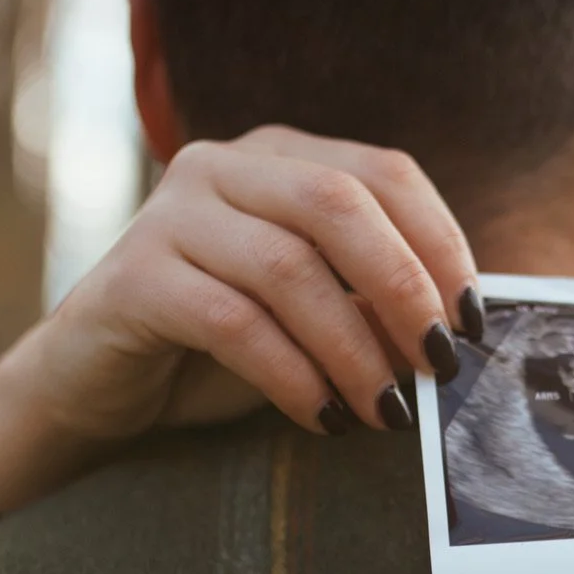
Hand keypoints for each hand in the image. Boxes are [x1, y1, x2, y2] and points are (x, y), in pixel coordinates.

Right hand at [0, 125, 479, 515]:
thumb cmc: (222, 347)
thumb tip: (459, 329)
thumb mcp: (316, 314)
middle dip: (402, 288)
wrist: (102, 385)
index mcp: (281, 156)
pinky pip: (231, 320)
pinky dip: (292, 375)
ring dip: (352, 348)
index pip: (385, 173)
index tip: (472, 320)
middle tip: (438, 363)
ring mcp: (170, 214)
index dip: (441, 242)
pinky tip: (324, 418)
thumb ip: (375, 301)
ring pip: (287, 267)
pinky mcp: (132, 278)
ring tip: (388, 410)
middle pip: (338, 204)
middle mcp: (223, 166)